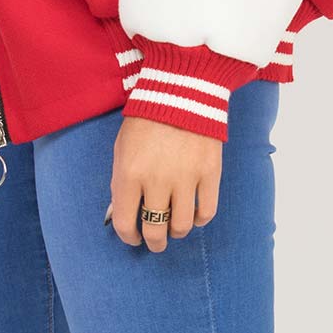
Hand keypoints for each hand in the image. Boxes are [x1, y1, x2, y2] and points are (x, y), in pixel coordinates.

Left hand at [107, 115, 221, 252]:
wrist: (180, 90)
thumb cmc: (146, 119)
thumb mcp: (122, 148)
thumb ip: (121, 182)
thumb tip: (124, 213)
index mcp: (130, 174)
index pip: (126, 223)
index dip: (129, 237)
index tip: (133, 238)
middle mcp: (157, 181)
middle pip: (156, 230)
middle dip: (154, 241)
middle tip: (155, 241)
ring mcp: (186, 178)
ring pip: (182, 226)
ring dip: (176, 232)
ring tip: (175, 227)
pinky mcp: (210, 173)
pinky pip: (206, 211)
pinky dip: (200, 219)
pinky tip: (194, 215)